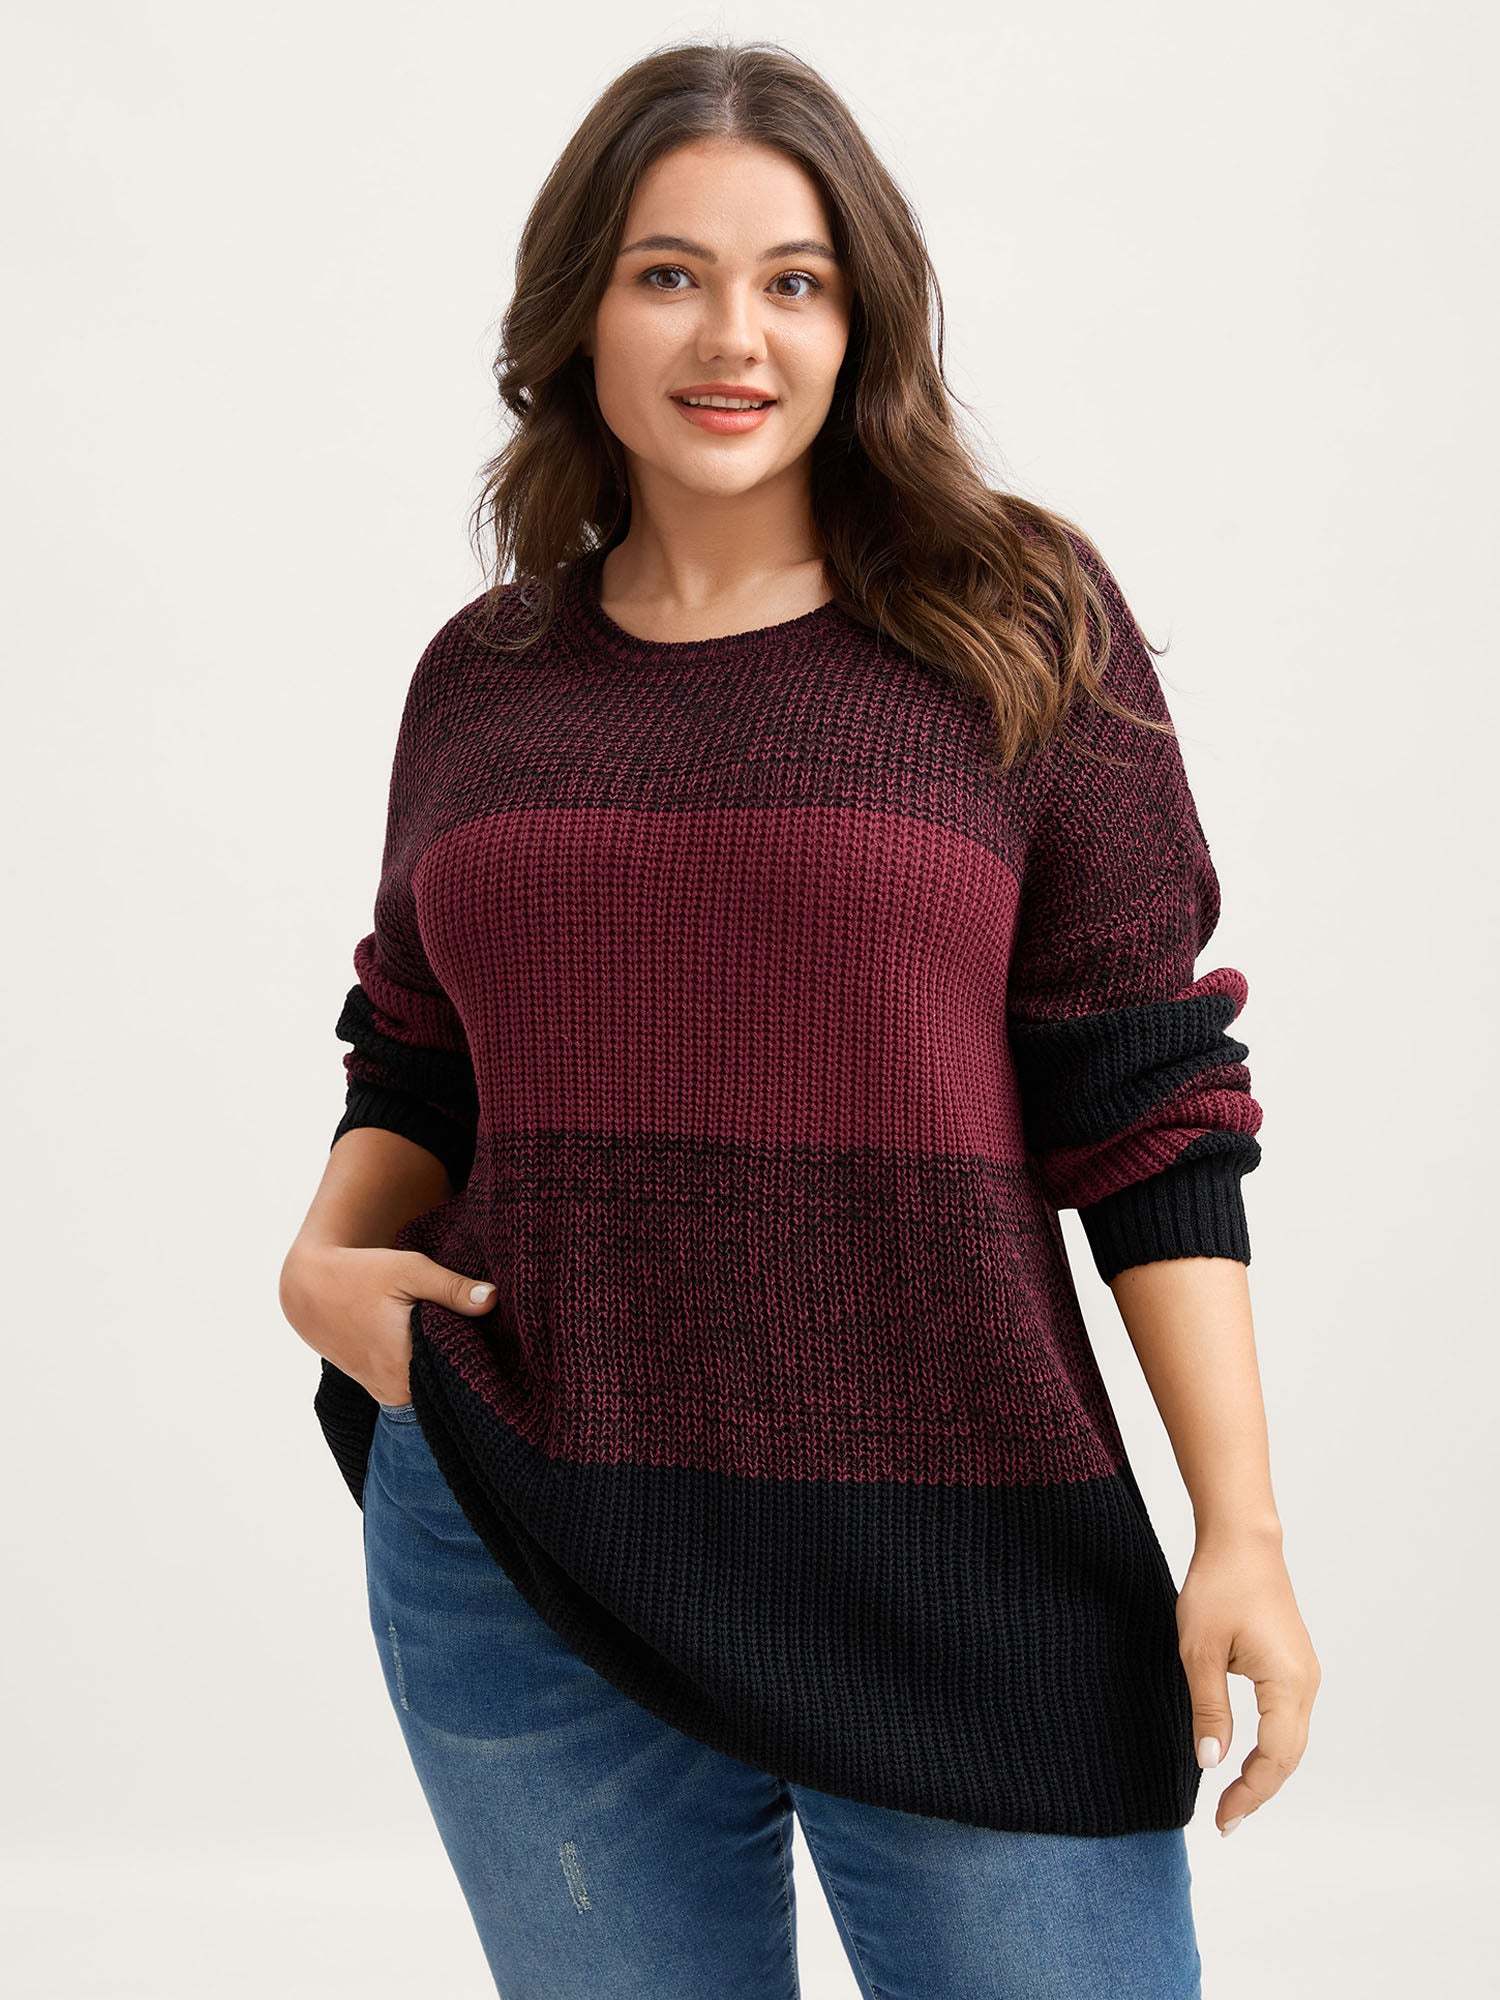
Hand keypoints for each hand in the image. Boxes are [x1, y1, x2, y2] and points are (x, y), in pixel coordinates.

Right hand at [279, 1241, 497, 1405]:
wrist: (307, 1288)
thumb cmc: (359, 1274)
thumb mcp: (409, 1270)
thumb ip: (452, 1288)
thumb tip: (493, 1299)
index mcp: (405, 1368)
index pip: (463, 1372)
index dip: (484, 1351)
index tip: (500, 1333)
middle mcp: (396, 1392)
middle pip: (450, 1382)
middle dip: (467, 1357)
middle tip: (485, 1329)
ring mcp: (386, 1394)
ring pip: (433, 1385)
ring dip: (446, 1363)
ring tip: (461, 1333)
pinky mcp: (380, 1388)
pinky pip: (416, 1385)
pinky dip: (428, 1366)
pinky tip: (437, 1342)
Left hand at [1176, 1525, 1321, 1836]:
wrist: (1241, 1539)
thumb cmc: (1218, 1585)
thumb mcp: (1199, 1650)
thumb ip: (1209, 1709)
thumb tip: (1211, 1763)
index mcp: (1288, 1682)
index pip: (1275, 1758)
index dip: (1249, 1794)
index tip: (1221, 1820)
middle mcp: (1306, 1682)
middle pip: (1289, 1756)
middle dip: (1258, 1791)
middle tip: (1224, 1820)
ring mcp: (1304, 1672)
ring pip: (1291, 1740)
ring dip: (1266, 1771)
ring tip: (1233, 1798)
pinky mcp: (1294, 1664)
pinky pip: (1288, 1719)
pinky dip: (1270, 1746)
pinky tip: (1246, 1757)